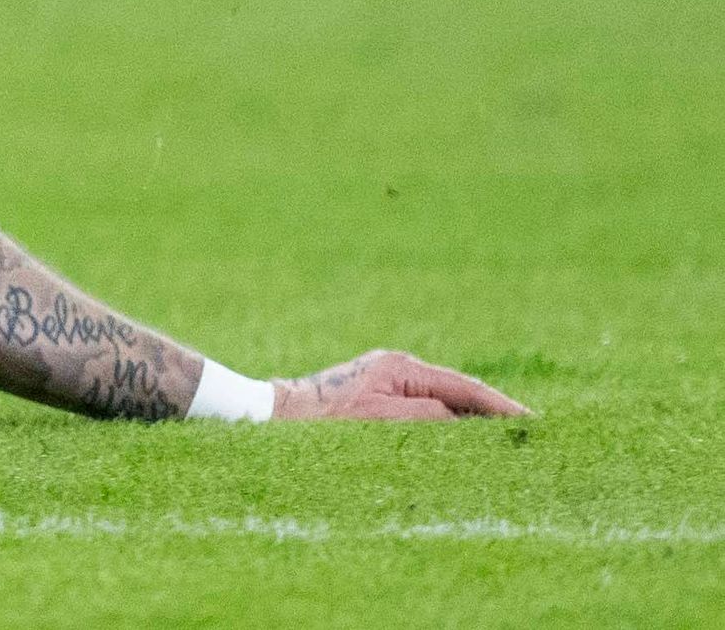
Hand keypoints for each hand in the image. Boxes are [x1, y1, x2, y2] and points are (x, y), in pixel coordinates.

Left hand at [270, 349, 528, 420]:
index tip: (535, 423)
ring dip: (475, 422)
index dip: (502, 407)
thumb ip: (431, 419)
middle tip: (536, 435)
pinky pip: (429, 412)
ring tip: (511, 442)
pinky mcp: (383, 398)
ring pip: (447, 403)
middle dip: (496, 413)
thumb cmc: (324, 422)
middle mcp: (400, 369)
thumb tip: (469, 423)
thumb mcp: (384, 422)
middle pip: (461, 393)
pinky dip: (452, 426)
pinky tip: (468, 445)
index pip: (466, 388)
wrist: (277, 417)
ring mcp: (392, 382)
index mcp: (402, 368)